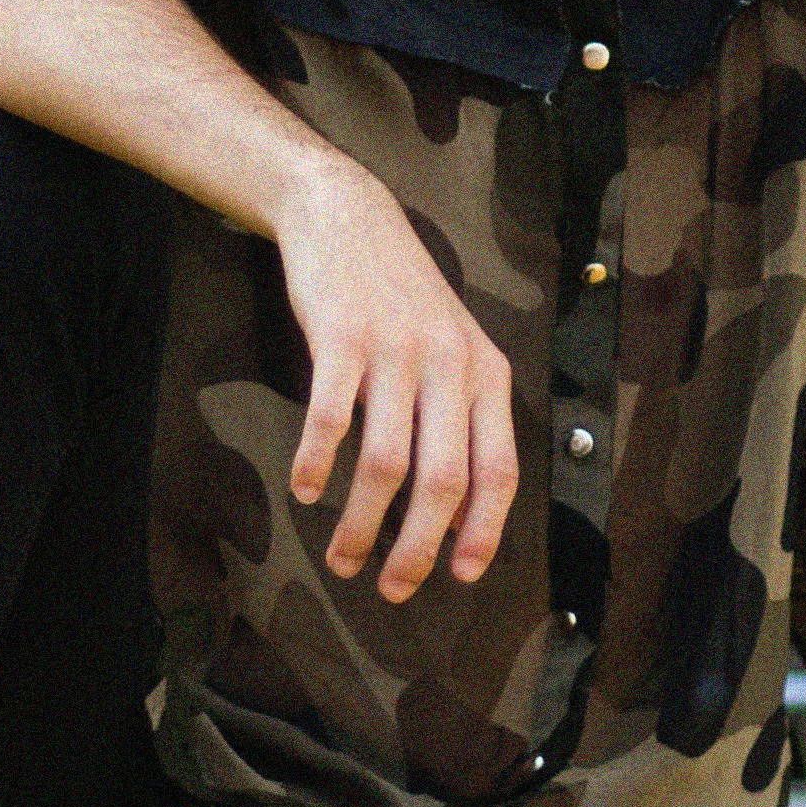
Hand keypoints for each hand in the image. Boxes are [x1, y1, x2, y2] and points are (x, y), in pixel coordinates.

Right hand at [271, 157, 520, 600]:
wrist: (348, 218)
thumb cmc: (401, 299)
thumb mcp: (453, 349)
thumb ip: (463, 419)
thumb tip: (461, 513)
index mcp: (486, 373)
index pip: (499, 469)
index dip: (483, 531)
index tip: (460, 576)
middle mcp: (450, 364)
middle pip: (444, 480)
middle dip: (417, 548)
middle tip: (393, 588)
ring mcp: (396, 349)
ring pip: (386, 462)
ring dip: (361, 523)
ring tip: (341, 557)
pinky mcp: (342, 336)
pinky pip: (331, 419)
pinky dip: (317, 465)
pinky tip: (306, 490)